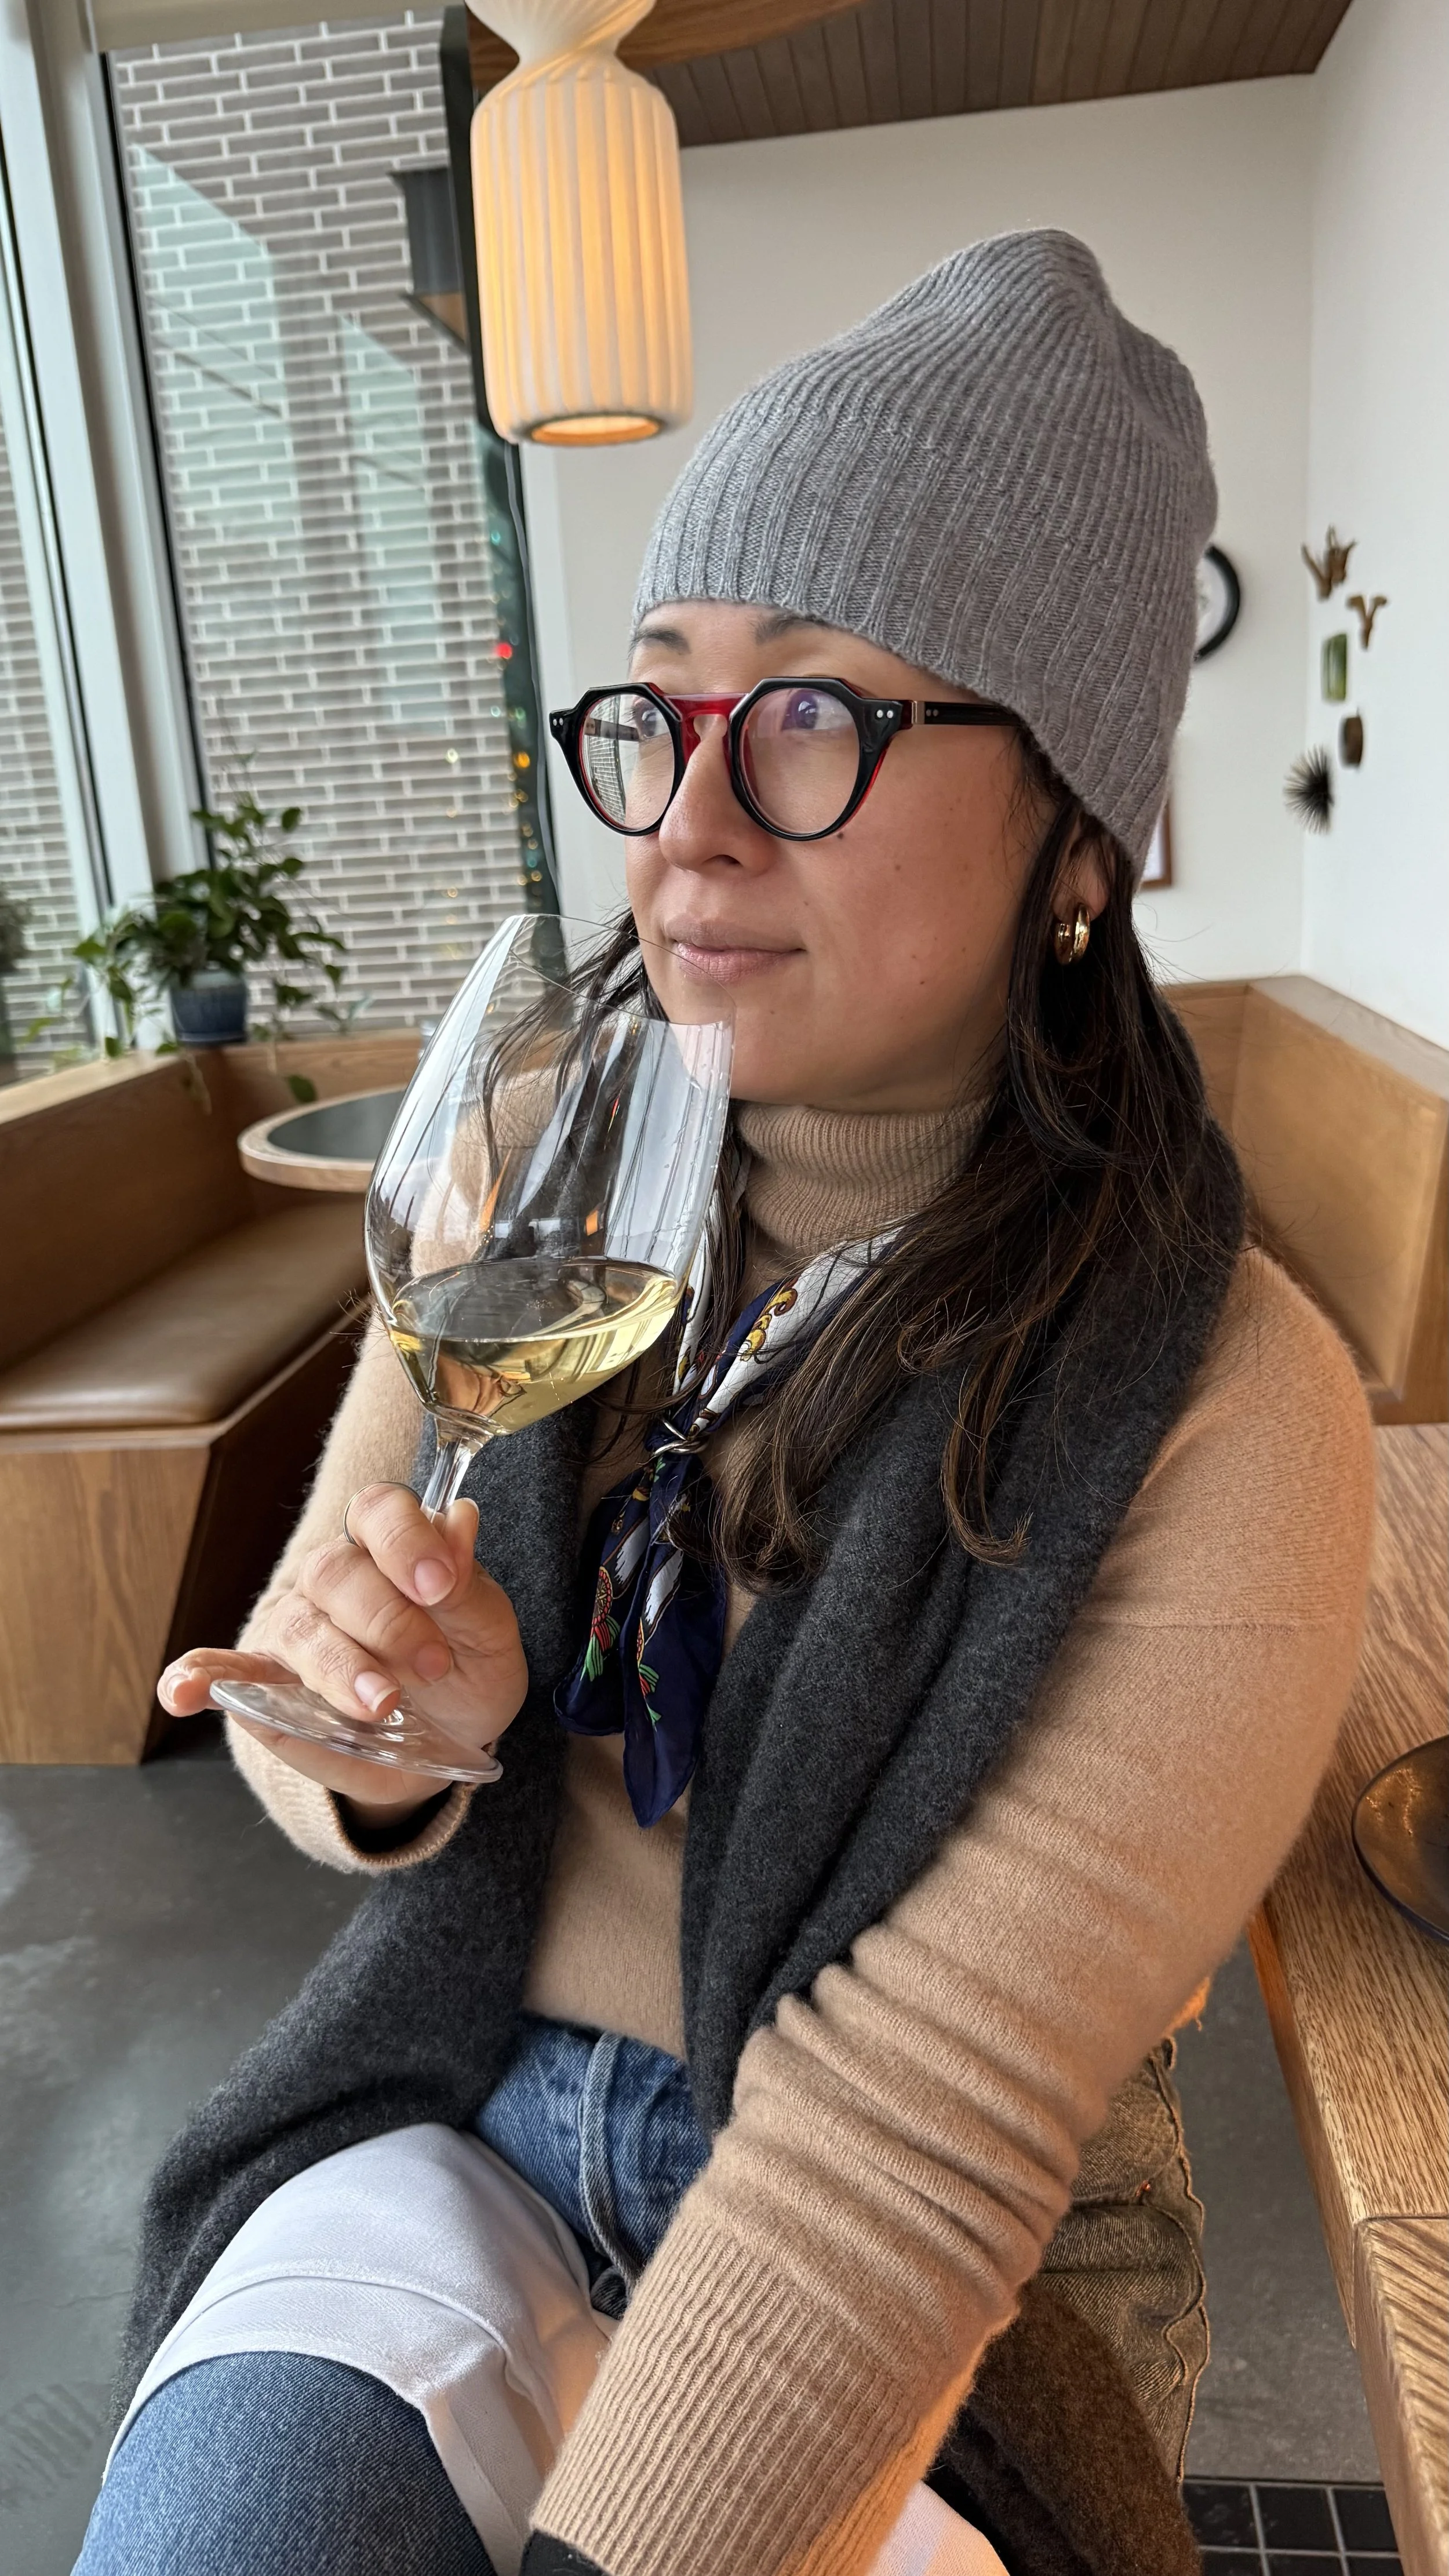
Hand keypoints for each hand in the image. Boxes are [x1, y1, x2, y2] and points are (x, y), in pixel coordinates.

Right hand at [158, 1487, 527, 1815]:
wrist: (450, 1737)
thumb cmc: (467, 1669)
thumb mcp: (489, 1634)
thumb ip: (469, 1587)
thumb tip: (460, 1519)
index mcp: (388, 1548)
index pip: (379, 1511)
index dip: (405, 1540)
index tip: (439, 1585)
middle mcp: (333, 1580)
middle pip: (336, 1572)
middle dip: (387, 1620)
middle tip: (432, 1666)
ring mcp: (293, 1630)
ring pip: (300, 1629)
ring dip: (337, 1667)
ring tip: (378, 1705)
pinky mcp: (264, 1685)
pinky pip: (225, 1675)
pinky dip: (199, 1679)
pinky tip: (182, 1693)